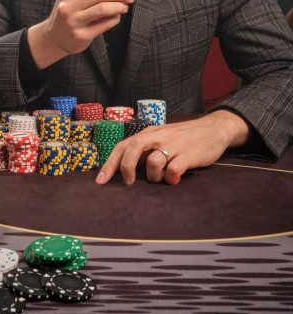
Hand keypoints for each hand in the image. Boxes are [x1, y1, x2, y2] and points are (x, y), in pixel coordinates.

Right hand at [28, 0, 133, 68]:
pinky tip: (116, 17)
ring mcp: (74, 21)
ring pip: (103, 8)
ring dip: (119, 6)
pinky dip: (115, 19)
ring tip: (124, 6)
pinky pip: (104, 24)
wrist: (53, 38)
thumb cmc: (67, 14)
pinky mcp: (81, 35)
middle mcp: (68, 5)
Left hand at [95, 110, 250, 185]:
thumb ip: (145, 150)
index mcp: (149, 133)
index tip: (100, 181)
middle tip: (128, 184)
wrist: (214, 129)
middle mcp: (159, 136)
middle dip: (126, 168)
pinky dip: (171, 178)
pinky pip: (174, 169)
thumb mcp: (162, 138)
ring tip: (162, 178)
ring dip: (153, 176)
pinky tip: (175, 179)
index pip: (123, 145)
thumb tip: (124, 169)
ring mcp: (175, 144)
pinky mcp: (190, 154)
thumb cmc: (183, 138)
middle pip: (133, 147)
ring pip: (153, 162)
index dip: (110, 163)